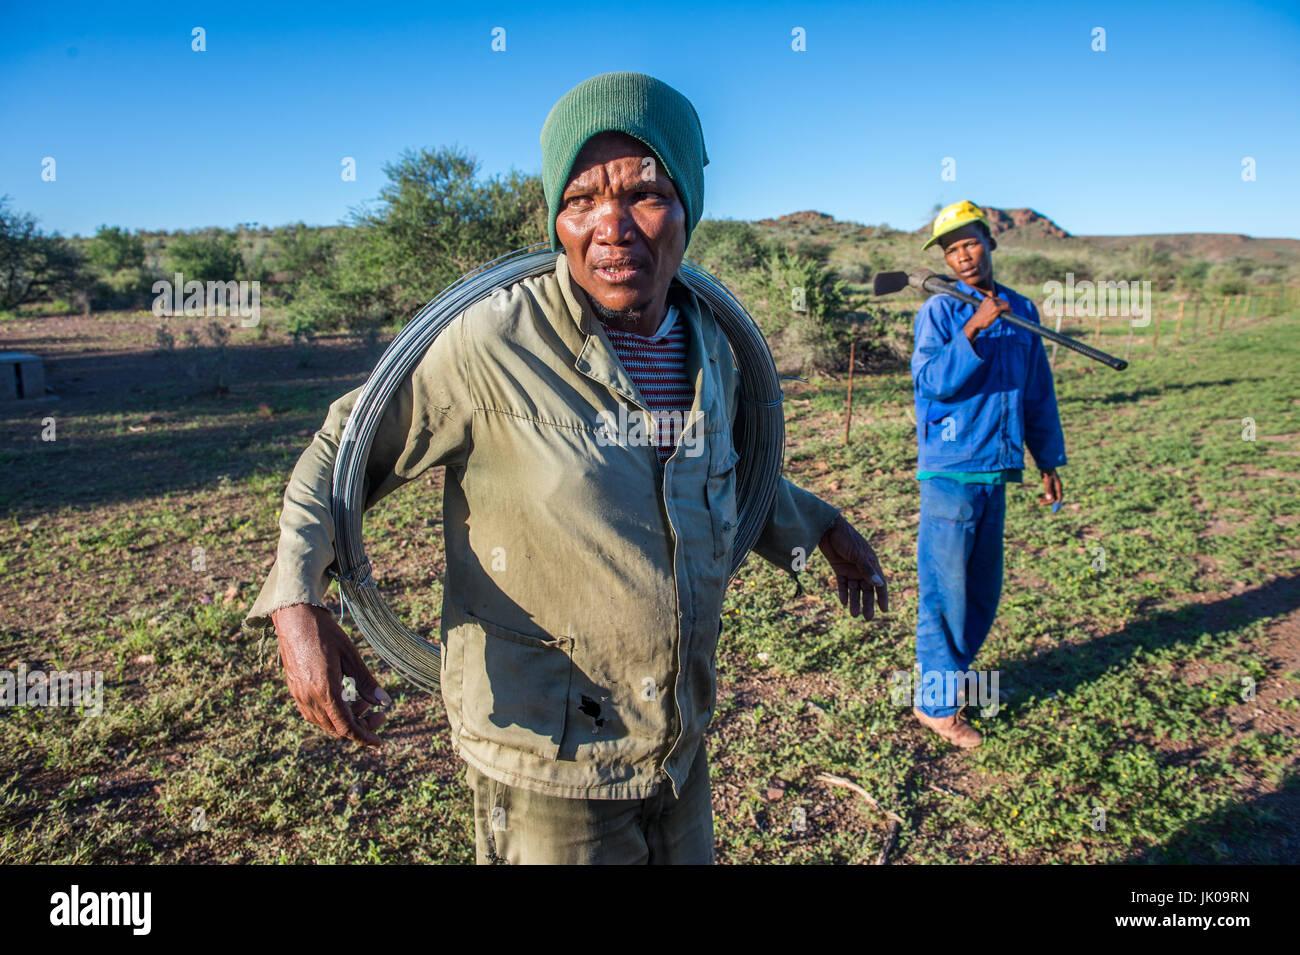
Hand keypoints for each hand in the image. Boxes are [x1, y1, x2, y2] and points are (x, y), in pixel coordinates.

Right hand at [271, 603, 390, 745]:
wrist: (295, 618)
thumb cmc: (326, 633)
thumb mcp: (351, 656)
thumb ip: (366, 682)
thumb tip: (385, 703)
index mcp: (325, 690)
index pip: (346, 727)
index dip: (364, 737)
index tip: (379, 742)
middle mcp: (309, 698)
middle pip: (336, 728)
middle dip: (360, 727)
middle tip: (379, 714)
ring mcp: (299, 695)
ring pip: (324, 723)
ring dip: (345, 720)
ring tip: (363, 703)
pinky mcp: (295, 690)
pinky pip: (313, 714)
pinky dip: (331, 713)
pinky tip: (345, 699)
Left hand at [816, 514, 888, 619]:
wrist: (827, 528)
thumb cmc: (846, 537)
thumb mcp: (858, 555)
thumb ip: (867, 570)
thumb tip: (880, 585)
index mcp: (871, 563)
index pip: (880, 584)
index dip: (882, 597)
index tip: (884, 610)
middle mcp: (862, 568)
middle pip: (867, 589)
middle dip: (868, 603)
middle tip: (867, 618)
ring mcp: (850, 568)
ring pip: (854, 589)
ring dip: (854, 601)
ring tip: (853, 614)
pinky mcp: (839, 568)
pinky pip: (843, 584)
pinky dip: (843, 593)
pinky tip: (843, 602)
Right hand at [963, 295, 1009, 342]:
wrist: (975, 324)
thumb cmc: (979, 319)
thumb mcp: (983, 309)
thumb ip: (989, 306)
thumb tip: (998, 307)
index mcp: (987, 299)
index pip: (998, 299)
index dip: (1001, 304)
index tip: (1003, 308)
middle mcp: (990, 299)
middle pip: (1002, 301)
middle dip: (1005, 306)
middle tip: (1006, 311)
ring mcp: (993, 304)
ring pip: (1006, 304)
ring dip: (1007, 308)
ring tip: (1008, 312)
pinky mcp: (996, 309)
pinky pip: (1007, 307)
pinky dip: (1009, 310)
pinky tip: (1009, 312)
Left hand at [1037, 468, 1063, 506]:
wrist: (1045, 466)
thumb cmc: (1047, 472)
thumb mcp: (1048, 481)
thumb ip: (1049, 489)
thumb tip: (1050, 498)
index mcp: (1058, 487)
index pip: (1059, 497)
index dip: (1056, 503)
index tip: (1053, 508)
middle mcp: (1056, 488)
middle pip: (1054, 498)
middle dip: (1048, 501)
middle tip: (1041, 504)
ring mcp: (1053, 487)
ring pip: (1050, 496)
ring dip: (1045, 499)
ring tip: (1038, 501)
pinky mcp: (1049, 487)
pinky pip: (1047, 494)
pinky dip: (1044, 497)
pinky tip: (1039, 498)